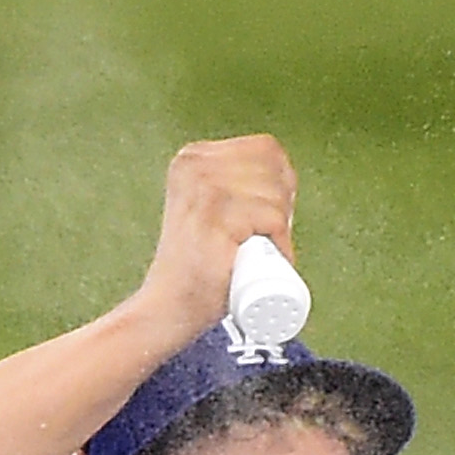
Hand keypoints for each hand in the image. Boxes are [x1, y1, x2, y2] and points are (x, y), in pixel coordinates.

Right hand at [132, 136, 297, 351]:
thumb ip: (232, 185)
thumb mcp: (210, 208)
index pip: (266, 149)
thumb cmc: (199, 266)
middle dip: (284, 203)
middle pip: (274, 169)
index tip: (273, 214)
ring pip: (275, 195)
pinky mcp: (215, 215)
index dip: (282, 182)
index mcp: (194, 157)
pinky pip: (272, 219)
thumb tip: (282, 175)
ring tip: (261, 251)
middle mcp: (194, 165)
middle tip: (266, 237)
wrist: (171, 305)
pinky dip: (281, 244)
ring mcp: (203, 188)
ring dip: (281, 227)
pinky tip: (267, 259)